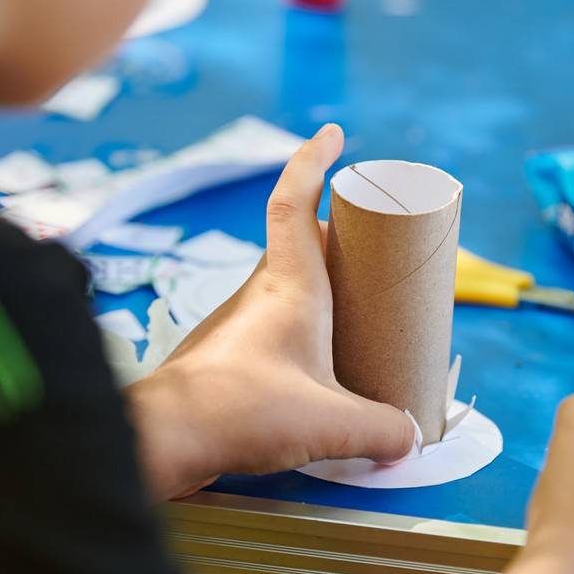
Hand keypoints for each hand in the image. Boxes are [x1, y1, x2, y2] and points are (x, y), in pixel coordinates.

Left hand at [127, 124, 415, 500]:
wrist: (162, 438)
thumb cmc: (244, 409)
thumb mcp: (332, 424)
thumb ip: (383, 431)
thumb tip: (410, 438)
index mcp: (290, 285)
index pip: (294, 201)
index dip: (311, 161)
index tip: (330, 134)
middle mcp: (260, 294)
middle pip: (299, 244)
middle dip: (337, 235)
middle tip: (371, 246)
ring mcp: (237, 324)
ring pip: (284, 287)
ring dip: (317, 288)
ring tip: (354, 314)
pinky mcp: (225, 358)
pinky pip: (271, 327)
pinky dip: (299, 331)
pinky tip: (315, 369)